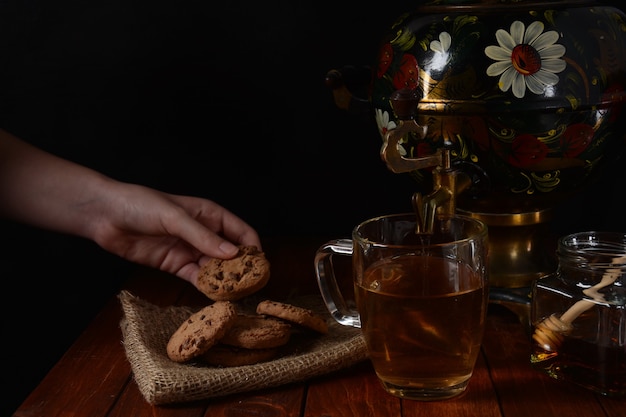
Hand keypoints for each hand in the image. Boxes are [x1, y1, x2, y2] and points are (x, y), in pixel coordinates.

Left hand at [88, 182, 260, 285]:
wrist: (105, 215)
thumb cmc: (140, 205)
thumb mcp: (174, 217)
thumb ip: (203, 236)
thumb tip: (232, 253)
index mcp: (210, 214)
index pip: (241, 232)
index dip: (253, 248)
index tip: (259, 266)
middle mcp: (204, 233)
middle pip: (231, 253)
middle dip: (241, 268)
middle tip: (250, 286)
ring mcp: (190, 250)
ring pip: (215, 268)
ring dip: (225, 280)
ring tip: (235, 295)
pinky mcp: (175, 265)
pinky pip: (197, 278)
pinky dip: (206, 287)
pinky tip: (215, 296)